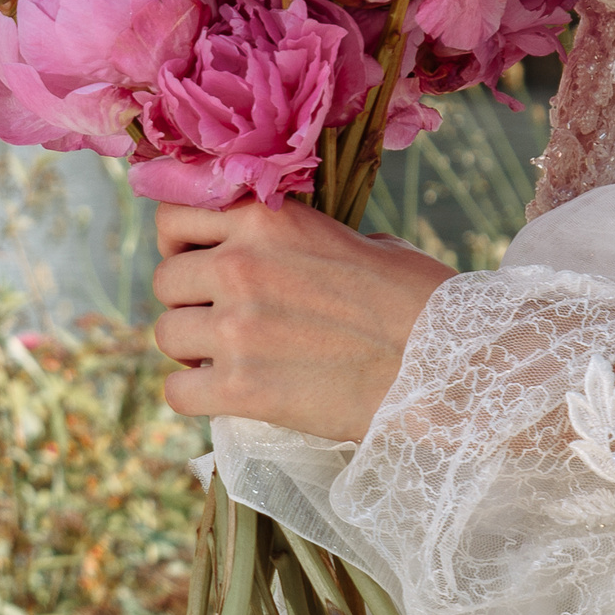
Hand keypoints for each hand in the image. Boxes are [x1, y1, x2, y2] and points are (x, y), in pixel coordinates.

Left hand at [151, 198, 453, 441]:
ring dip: (191, 350)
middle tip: (223, 322)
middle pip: (165, 281)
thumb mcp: (354, 239)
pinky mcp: (241, 388)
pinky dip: (194, 397)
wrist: (449, 368)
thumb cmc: (416, 302)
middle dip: (189, 302)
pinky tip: (225, 396)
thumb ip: (294, 238)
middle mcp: (241, 265)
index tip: (195, 262)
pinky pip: (177, 392)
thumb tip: (258, 246)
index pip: (173, 216)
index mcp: (267, 220)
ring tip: (230, 359)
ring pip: (166, 334)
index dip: (178, 242)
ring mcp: (236, 328)